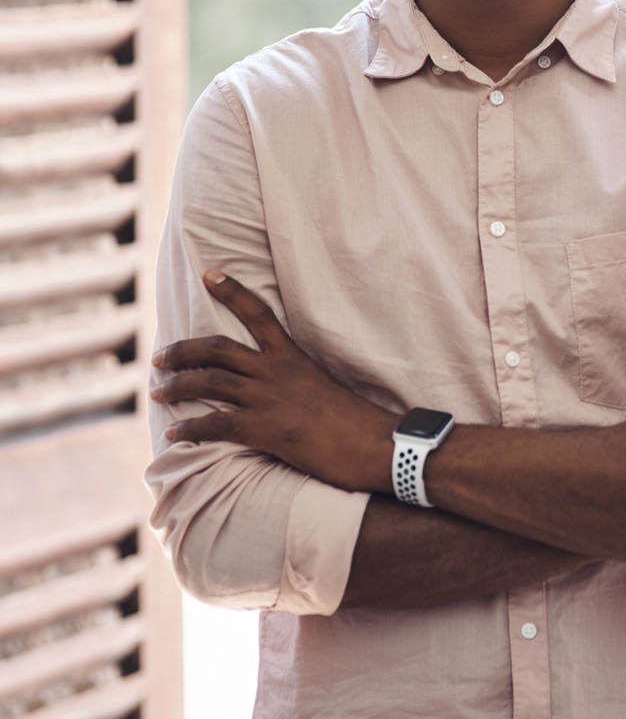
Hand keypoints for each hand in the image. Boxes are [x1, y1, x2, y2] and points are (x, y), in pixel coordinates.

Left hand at [150, 270, 395, 492]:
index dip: (231, 290)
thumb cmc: (357, 421)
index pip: (258, 313)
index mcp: (293, 356)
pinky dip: (191, 426)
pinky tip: (174, 433)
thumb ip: (298, 382)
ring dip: (178, 386)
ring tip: (157, 390)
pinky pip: (217, 424)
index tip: (208, 274)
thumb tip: (283, 389)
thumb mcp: (324, 387)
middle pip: (218, 349)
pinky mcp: (265, 430)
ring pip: (210, 382)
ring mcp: (269, 399)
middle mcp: (276, 371)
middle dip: (183, 351)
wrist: (375, 445)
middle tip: (158, 357)